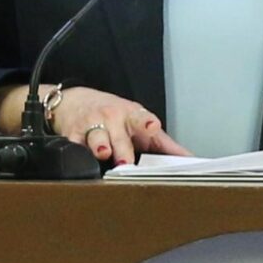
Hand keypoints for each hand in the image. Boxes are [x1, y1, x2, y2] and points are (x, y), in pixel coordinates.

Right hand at [4, 84, 188, 166]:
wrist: (75, 101)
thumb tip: (190, 160)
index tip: (152, 126)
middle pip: (119, 136)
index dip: (147, 123)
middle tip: (127, 161)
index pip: (142, 119)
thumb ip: (165, 144)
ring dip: (100, 146)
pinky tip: (78, 157)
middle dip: (123, 148)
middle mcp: (112, 119)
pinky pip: (74, 145)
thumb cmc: (114, 116)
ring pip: (97, 139)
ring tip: (103, 153)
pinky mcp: (72, 135)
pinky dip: (76, 152)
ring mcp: (91, 126)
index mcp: (132, 116)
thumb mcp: (139, 123)